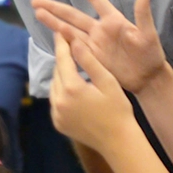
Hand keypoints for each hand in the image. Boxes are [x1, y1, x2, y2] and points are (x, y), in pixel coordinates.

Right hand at [32, 0, 166, 92]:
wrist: (148, 78)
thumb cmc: (151, 53)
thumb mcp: (148, 33)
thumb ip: (143, 13)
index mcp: (113, 18)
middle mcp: (100, 29)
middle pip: (73, 14)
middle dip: (55, 7)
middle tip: (35, 1)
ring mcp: (94, 43)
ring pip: (69, 30)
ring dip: (53, 22)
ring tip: (37, 13)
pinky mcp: (91, 57)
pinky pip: (73, 47)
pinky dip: (61, 41)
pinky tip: (50, 35)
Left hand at [50, 31, 133, 148]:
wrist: (118, 142)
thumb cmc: (117, 109)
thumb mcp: (107, 81)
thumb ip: (89, 61)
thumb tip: (75, 42)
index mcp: (71, 89)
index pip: (62, 59)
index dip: (61, 44)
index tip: (59, 31)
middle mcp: (58, 101)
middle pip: (57, 72)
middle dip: (62, 57)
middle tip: (68, 44)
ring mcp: (56, 114)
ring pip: (54, 85)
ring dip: (61, 73)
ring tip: (70, 62)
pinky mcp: (57, 123)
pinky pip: (55, 99)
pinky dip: (60, 89)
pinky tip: (71, 84)